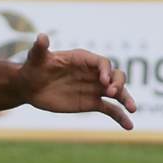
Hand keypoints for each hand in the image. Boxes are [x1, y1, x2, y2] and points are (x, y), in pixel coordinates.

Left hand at [14, 34, 136, 128]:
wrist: (29, 87)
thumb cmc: (33, 68)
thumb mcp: (35, 58)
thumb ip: (40, 48)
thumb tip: (41, 36)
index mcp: (83, 59)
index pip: (102, 62)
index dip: (106, 70)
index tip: (103, 81)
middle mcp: (93, 73)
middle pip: (115, 75)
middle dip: (118, 83)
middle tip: (112, 92)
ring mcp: (94, 88)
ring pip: (118, 92)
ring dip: (126, 99)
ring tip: (133, 109)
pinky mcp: (92, 102)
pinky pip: (111, 109)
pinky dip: (121, 117)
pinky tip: (129, 126)